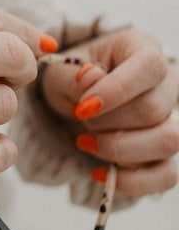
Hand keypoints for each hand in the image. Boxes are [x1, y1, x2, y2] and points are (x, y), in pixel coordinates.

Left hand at [39, 27, 178, 198]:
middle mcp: (168, 82)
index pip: (149, 66)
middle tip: (80, 118)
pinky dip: (132, 181)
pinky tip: (100, 173)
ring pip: (169, 141)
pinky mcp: (167, 153)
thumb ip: (74, 76)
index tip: (83, 107)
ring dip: (120, 149)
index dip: (117, 90)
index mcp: (143, 48)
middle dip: (108, 122)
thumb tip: (91, 79)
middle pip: (154, 108)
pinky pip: (167, 175)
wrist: (77, 103)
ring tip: (86, 142)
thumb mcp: (61, 71)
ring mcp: (173, 119)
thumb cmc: (73, 79)